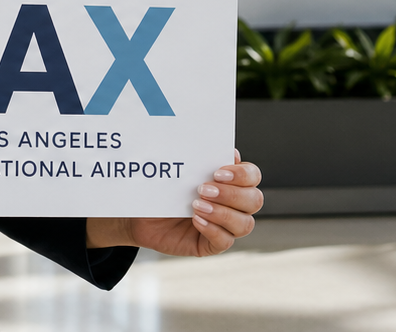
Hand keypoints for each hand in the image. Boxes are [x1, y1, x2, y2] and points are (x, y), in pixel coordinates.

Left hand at [86, 150, 262, 256]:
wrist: (141, 212)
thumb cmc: (163, 188)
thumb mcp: (180, 171)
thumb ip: (201, 160)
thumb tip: (225, 152)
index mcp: (231, 181)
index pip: (253, 176)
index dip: (242, 175)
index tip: (218, 172)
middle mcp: (234, 204)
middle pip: (254, 200)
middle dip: (232, 194)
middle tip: (204, 189)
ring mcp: (225, 225)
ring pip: (245, 224)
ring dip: (223, 213)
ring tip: (197, 205)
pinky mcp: (212, 244)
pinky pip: (225, 241)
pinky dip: (213, 230)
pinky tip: (196, 220)